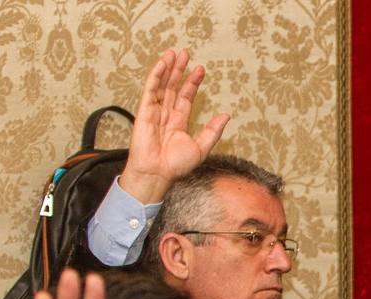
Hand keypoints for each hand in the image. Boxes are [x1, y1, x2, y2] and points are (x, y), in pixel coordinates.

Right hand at [121, 49, 230, 204]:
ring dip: (167, 69)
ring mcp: (154, 112)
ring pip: (161, 85)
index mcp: (179, 122)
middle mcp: (167, 114)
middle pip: (173, 87)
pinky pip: (149, 91)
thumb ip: (213, 131)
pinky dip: (155, 77)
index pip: (186, 97)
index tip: (200, 69)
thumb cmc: (176, 166)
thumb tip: (226, 115)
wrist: (159, 174)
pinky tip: (161, 64)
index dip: (193, 83)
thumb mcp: (201, 147)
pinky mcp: (144, 111)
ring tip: (173, 53)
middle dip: (179, 70)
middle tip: (185, 53)